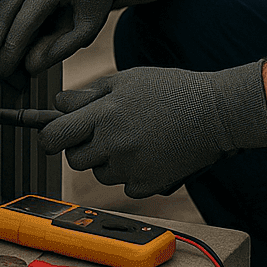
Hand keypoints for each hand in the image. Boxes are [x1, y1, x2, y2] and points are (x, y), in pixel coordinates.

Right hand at [0, 0, 127, 77]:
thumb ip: (63, 48)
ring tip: (12, 64)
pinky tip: (17, 44)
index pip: (22, 23)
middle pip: (2, 20)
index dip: (10, 52)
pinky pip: (0, 12)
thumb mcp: (89, 27)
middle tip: (4, 76)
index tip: (6, 74)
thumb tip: (31, 67)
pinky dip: (3, 32)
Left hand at [39, 62, 266, 197]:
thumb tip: (58, 104)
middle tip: (103, 132)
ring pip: (100, 173)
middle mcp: (113, 145)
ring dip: (109, 161)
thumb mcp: (128, 80)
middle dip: (82, 147)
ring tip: (136, 138)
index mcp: (104, 115)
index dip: (50, 135)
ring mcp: (130, 169)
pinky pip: (126, 186)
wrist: (216, 113)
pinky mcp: (147, 186)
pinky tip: (152, 153)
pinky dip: (133, 174)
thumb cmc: (172, 90)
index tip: (55, 134)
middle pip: (74, 159)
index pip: (54, 136)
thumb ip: (89, 94)